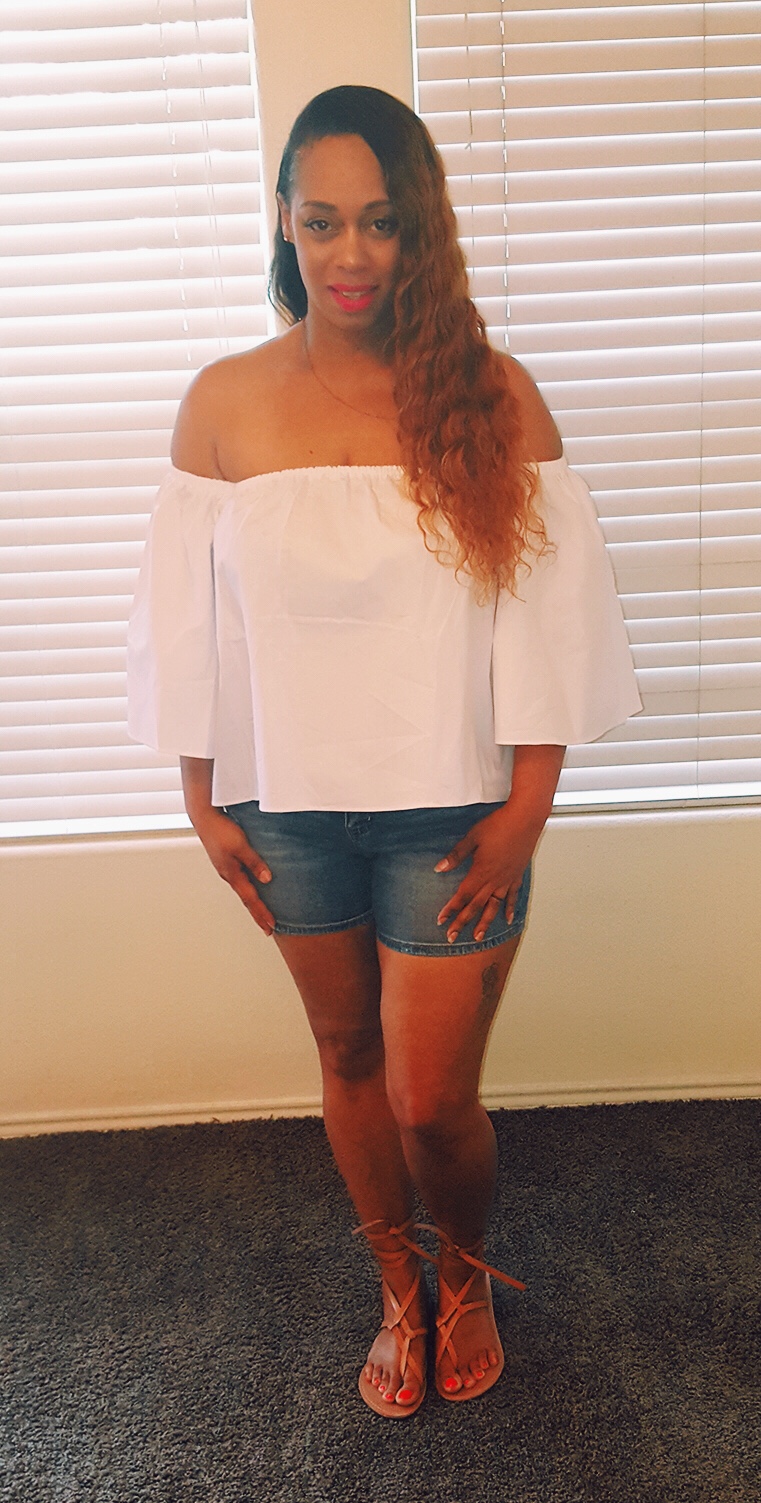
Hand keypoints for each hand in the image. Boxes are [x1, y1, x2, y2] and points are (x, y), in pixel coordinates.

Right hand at [193, 807, 275, 935]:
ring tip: (262, 912)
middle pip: (246, 898)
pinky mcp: (227, 860)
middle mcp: (229, 874)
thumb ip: (254, 862)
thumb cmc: (220, 830)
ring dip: (253, 902)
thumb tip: (267, 879)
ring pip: (243, 890)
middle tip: (268, 928)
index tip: (270, 927)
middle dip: (257, 914)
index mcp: (232, 874)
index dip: (261, 913)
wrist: (204, 817)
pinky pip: (241, 879)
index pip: (250, 899)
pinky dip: (249, 888)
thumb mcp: (241, 846)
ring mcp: (227, 868)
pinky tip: (253, 886)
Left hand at [434, 805, 540, 944]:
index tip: (441, 920)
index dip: (451, 909)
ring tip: (478, 936)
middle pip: (476, 906)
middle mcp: (494, 880)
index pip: (462, 895)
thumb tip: (440, 868)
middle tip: (452, 937)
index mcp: (481, 871)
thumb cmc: (499, 825)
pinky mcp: (517, 875)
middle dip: (462, 922)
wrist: (525, 819)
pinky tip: (508, 918)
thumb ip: (456, 855)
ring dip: (485, 923)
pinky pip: (512, 896)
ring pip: (493, 906)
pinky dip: (509, 909)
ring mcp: (507, 879)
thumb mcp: (472, 838)